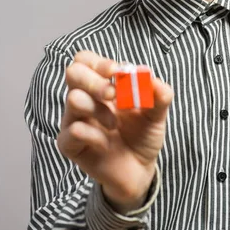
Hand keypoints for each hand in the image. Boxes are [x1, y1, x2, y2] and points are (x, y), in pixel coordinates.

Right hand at [56, 50, 173, 213]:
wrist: (140, 170)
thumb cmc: (143, 135)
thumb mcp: (157, 113)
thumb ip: (160, 95)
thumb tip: (151, 77)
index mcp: (101, 84)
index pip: (86, 60)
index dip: (100, 62)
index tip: (117, 72)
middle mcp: (84, 97)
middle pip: (73, 72)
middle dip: (95, 80)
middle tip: (113, 94)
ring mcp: (74, 119)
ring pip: (73, 99)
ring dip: (99, 109)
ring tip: (114, 125)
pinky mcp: (69, 144)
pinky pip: (74, 130)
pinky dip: (95, 135)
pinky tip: (105, 144)